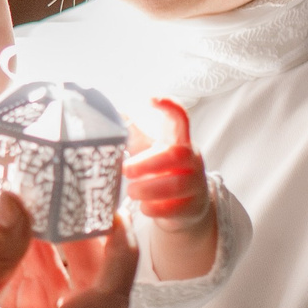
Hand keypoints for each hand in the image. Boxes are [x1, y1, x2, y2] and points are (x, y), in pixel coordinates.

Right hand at [0, 192, 134, 307]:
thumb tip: (18, 200)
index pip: (109, 299)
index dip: (121, 254)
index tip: (112, 212)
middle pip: (88, 296)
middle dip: (84, 248)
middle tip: (66, 203)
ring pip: (60, 301)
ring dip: (53, 259)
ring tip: (32, 214)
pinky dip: (28, 276)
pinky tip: (7, 247)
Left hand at [127, 99, 219, 281]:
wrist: (184, 208)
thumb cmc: (161, 173)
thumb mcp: (149, 151)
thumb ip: (133, 134)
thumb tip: (112, 113)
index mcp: (179, 141)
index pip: (180, 118)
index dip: (167, 106)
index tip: (149, 98)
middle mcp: (191, 160)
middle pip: (176, 155)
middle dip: (148, 163)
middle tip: (125, 169)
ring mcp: (196, 184)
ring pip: (175, 184)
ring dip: (148, 188)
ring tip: (131, 191)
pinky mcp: (193, 207)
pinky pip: (174, 208)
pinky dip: (154, 208)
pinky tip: (144, 206)